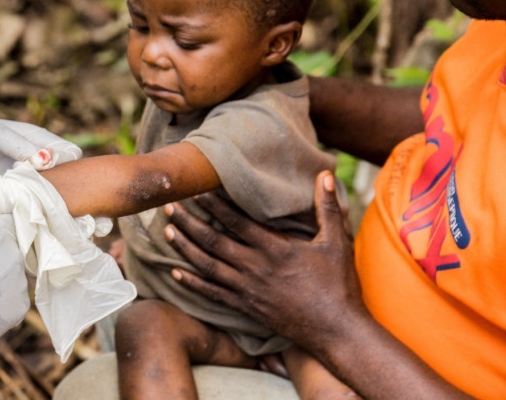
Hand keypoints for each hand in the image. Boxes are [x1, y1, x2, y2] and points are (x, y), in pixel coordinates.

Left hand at [164, 171, 364, 352]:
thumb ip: (327, 207)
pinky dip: (192, 283)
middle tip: (168, 205)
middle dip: (188, 222)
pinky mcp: (246, 308)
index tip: (195, 190)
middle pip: (213, 242)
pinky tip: (175, 273)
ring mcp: (248, 290)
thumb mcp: (337, 242)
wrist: (337, 331)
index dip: (213, 205)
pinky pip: (212, 294)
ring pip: (207, 266)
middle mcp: (256, 268)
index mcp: (275, 249)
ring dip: (184, 248)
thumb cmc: (339, 285)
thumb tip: (325, 174)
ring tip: (166, 231)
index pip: (236, 222)